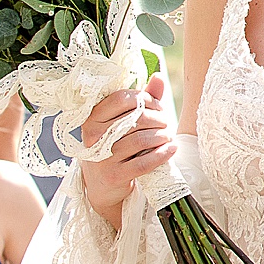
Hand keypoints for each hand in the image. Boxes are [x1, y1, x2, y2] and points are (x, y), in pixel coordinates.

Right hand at [78, 73, 176, 230]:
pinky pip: (144, 162)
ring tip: (168, 135)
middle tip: (166, 122)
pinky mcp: (114, 176)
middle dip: (157, 118)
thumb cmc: (115, 146)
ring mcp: (102, 158)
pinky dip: (162, 154)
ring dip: (162, 136)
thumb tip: (158, 77)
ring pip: (141, 140)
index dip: (144, 99)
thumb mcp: (121, 123)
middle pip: (135, 118)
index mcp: (92, 118)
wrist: (102, 186)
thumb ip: (140, 101)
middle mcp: (93, 137)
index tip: (157, 105)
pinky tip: (171, 148)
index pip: (122, 99)